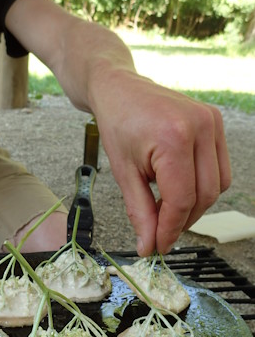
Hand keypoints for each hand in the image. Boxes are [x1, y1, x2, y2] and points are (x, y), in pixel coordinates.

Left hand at [93, 73, 230, 255]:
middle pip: (204, 196)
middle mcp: (200, 127)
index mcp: (173, 138)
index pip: (181, 200)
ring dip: (194, 205)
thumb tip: (149, 246)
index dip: (170, 229)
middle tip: (160, 232)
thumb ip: (139, 212)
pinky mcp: (215, 122)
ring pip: (217, 185)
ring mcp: (212, 122)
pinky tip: (177, 188)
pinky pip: (219, 168)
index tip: (158, 246)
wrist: (119, 89)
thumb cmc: (117, 124)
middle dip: (182, 220)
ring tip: (165, 208)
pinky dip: (201, 186)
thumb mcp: (123, 172)